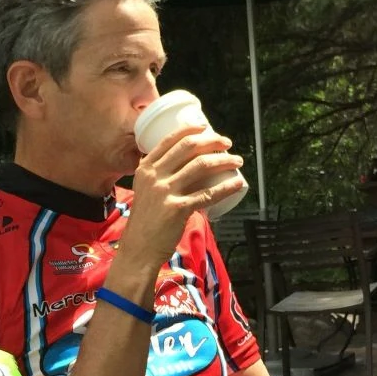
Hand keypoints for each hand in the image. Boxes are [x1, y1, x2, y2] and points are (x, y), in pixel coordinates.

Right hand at [123, 125, 244, 264]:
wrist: (139, 248)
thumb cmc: (146, 220)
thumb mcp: (145, 191)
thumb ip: (159, 177)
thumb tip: (184, 166)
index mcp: (145, 168)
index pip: (169, 140)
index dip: (190, 129)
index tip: (206, 127)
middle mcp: (154, 176)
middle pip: (188, 148)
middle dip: (212, 141)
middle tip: (227, 143)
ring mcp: (165, 192)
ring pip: (201, 166)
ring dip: (224, 160)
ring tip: (237, 161)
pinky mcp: (178, 209)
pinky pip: (208, 194)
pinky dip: (227, 187)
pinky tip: (237, 183)